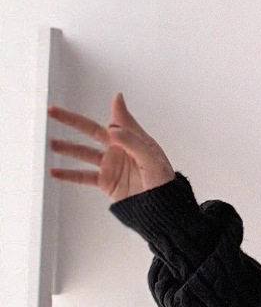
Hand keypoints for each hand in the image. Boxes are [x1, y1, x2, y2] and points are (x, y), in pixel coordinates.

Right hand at [47, 92, 175, 202]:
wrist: (162, 209)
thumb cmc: (163, 182)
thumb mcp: (151, 158)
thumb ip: (132, 139)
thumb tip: (112, 124)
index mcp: (133, 140)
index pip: (117, 121)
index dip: (113, 110)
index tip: (112, 98)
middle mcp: (119, 150)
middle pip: (91, 131)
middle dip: (72, 121)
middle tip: (52, 111)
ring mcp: (111, 165)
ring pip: (84, 153)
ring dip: (67, 148)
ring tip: (51, 143)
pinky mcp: (106, 182)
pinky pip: (84, 176)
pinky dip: (69, 174)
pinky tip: (54, 172)